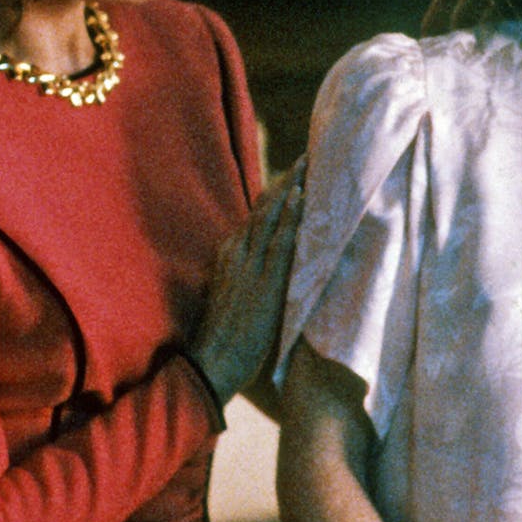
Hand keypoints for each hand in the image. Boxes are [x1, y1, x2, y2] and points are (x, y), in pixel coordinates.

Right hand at [190, 156, 304, 403]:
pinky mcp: (262, 279)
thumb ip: (245, 279)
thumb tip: (263, 272)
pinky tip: (302, 196)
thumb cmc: (224, 340)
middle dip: (288, 182)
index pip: (257, 217)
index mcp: (229, 256)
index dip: (277, 196)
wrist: (210, 364)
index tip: (295, 174)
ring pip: (272, 216)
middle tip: (310, 157)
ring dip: (293, 188)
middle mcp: (236, 253)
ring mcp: (249, 264)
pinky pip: (279, 240)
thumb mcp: (231, 298)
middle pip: (266, 208)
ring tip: (311, 164)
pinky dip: (290, 216)